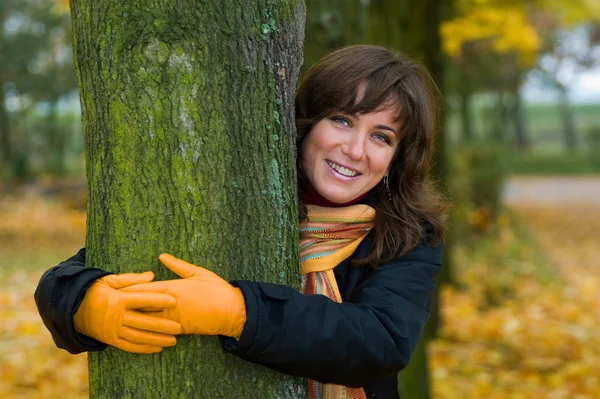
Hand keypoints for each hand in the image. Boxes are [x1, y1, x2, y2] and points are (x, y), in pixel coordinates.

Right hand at [73, 272, 181, 353]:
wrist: (72, 309)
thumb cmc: (95, 291)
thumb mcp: (110, 280)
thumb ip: (131, 279)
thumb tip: (152, 275)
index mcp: (118, 299)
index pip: (141, 299)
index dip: (158, 300)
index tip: (174, 300)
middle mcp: (116, 316)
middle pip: (143, 321)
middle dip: (162, 325)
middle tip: (179, 326)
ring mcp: (113, 330)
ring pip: (138, 336)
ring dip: (156, 339)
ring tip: (174, 340)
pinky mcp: (111, 340)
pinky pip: (129, 346)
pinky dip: (144, 348)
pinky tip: (158, 348)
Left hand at [122, 254, 245, 338]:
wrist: (232, 312)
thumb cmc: (217, 289)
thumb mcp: (198, 272)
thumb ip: (178, 265)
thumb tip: (161, 256)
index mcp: (174, 287)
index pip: (145, 287)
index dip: (128, 288)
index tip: (113, 287)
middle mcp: (171, 303)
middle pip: (142, 304)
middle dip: (125, 304)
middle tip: (107, 303)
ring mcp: (174, 318)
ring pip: (148, 319)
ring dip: (132, 318)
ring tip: (115, 318)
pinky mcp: (179, 330)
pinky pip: (159, 330)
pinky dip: (146, 330)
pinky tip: (135, 331)